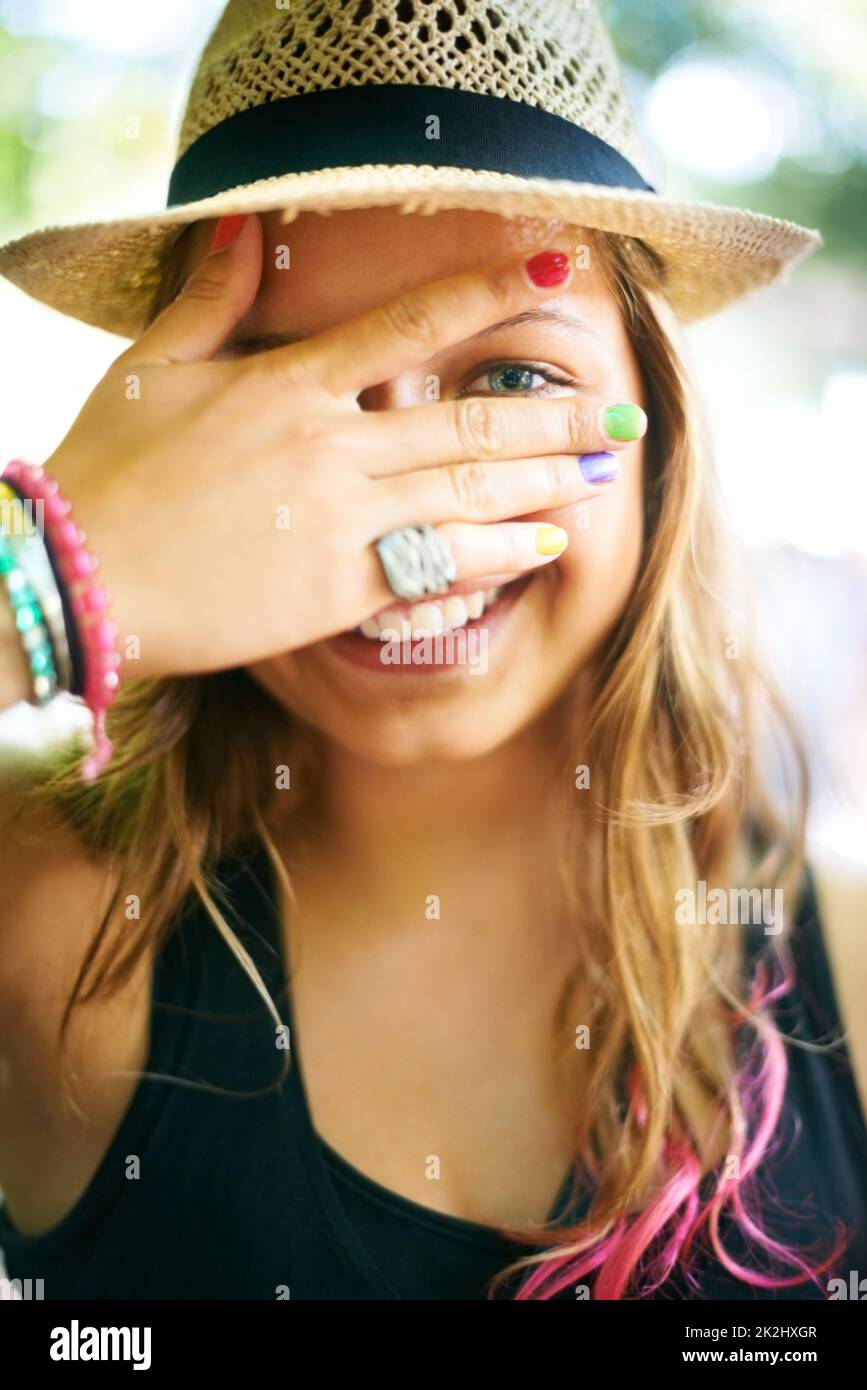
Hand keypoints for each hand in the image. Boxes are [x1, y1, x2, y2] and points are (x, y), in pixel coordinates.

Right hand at [42, 215, 644, 680]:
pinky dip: (500, 553)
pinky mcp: (340, 589)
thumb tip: (241, 227)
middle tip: (622, 409)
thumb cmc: (106, 473)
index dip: (491, 292)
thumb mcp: (149, 368)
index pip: (409, 323)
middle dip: (556, 413)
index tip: (559, 276)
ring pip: (470, 494)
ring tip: (605, 467)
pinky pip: (441, 567)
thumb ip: (208, 299)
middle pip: (469, 422)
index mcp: (289, 382)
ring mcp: (342, 521)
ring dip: (548, 480)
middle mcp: (332, 447)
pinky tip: (549, 543)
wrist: (83, 580)